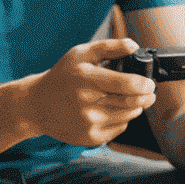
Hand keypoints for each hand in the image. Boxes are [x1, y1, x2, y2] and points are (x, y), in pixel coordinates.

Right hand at [27, 37, 155, 146]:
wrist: (37, 105)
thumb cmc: (62, 76)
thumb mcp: (79, 54)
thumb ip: (108, 47)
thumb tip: (134, 46)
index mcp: (85, 78)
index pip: (129, 85)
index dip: (145, 84)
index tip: (148, 83)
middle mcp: (87, 103)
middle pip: (134, 103)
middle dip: (146, 97)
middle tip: (145, 91)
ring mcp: (89, 123)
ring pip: (129, 116)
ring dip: (133, 107)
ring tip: (120, 98)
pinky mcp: (91, 137)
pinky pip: (120, 128)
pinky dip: (120, 119)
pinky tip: (106, 111)